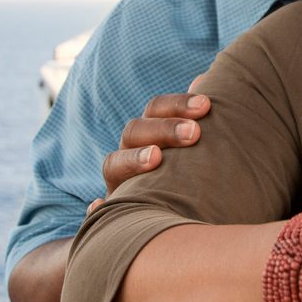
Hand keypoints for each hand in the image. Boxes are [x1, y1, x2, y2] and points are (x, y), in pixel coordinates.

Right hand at [87, 78, 212, 214]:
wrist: (179, 222)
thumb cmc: (197, 179)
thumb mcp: (200, 148)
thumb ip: (198, 117)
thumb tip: (203, 79)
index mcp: (150, 135)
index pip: (155, 110)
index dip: (177, 104)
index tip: (205, 105)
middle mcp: (130, 155)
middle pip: (134, 131)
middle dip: (163, 129)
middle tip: (194, 133)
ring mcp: (119, 184)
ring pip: (113, 164)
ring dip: (132, 159)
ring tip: (156, 158)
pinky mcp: (112, 214)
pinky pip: (97, 211)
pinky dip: (95, 208)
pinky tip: (99, 205)